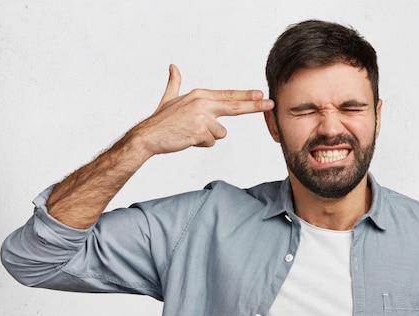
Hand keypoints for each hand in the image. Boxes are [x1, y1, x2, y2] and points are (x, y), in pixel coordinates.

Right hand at [130, 64, 274, 155]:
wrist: (147, 136)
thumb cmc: (161, 120)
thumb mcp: (169, 99)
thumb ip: (174, 83)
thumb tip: (173, 67)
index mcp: (199, 95)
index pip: (228, 95)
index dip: (246, 96)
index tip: (261, 94)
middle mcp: (202, 103)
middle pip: (235, 106)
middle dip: (254, 105)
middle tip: (270, 103)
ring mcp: (201, 117)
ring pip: (221, 133)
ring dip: (208, 137)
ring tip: (191, 133)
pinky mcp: (199, 132)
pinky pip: (211, 142)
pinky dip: (201, 144)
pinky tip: (188, 139)